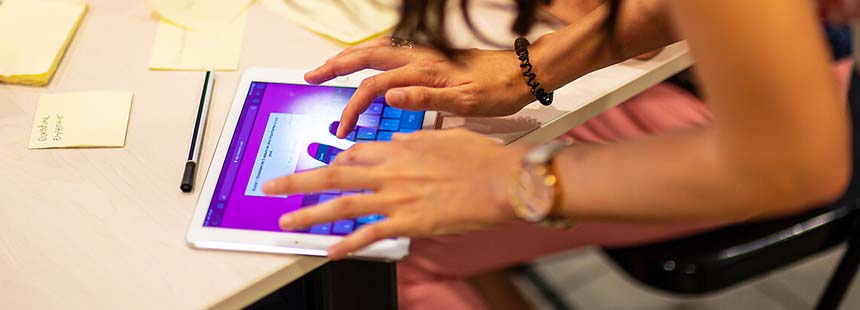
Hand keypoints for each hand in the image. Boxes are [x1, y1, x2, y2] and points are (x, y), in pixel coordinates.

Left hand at [262, 129, 526, 258]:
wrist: (502, 180)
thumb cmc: (480, 158)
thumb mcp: (443, 137)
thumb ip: (414, 140)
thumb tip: (397, 141)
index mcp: (399, 148)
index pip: (354, 154)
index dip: (335, 162)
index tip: (325, 168)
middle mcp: (390, 171)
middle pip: (332, 176)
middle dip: (296, 181)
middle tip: (270, 188)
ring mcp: (396, 198)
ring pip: (341, 205)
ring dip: (309, 214)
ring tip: (286, 221)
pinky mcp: (407, 223)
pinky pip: (369, 235)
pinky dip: (347, 244)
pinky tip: (330, 252)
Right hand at [305, 37, 535, 137]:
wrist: (526, 72)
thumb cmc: (500, 90)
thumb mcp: (467, 101)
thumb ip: (426, 98)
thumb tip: (389, 98)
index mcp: (424, 71)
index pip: (375, 87)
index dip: (354, 107)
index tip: (342, 129)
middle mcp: (421, 57)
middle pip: (367, 56)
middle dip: (336, 66)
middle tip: (311, 76)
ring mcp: (426, 54)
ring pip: (378, 50)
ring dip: (351, 57)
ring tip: (329, 66)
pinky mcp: (433, 55)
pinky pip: (392, 50)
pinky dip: (371, 55)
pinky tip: (368, 63)